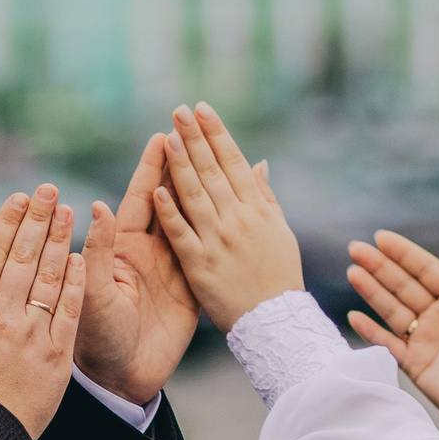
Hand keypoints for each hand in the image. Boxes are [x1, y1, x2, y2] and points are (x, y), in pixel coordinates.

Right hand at [0, 184, 81, 438]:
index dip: (7, 222)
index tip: (20, 197)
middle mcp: (2, 317)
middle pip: (23, 258)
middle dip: (38, 220)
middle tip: (50, 190)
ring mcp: (32, 334)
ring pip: (48, 278)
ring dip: (59, 241)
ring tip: (69, 211)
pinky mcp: (57, 354)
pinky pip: (69, 310)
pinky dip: (74, 281)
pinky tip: (80, 257)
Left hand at [74, 133, 199, 403]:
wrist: (120, 381)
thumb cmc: (96, 339)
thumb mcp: (95, 295)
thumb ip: (100, 253)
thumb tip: (96, 206)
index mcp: (120, 250)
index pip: (137, 200)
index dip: (150, 170)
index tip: (162, 137)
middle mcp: (146, 254)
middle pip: (167, 202)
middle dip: (179, 168)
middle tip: (193, 135)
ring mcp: (169, 270)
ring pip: (190, 221)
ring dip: (200, 191)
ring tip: (215, 160)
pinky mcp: (189, 290)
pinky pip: (205, 252)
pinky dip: (217, 230)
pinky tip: (232, 209)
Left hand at [149, 103, 302, 331]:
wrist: (276, 330)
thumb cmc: (279, 281)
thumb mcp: (278, 235)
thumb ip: (265, 199)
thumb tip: (258, 164)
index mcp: (256, 212)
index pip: (229, 164)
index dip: (215, 135)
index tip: (201, 109)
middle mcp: (236, 222)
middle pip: (211, 174)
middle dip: (195, 140)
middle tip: (180, 110)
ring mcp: (217, 244)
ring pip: (195, 197)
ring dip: (181, 166)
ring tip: (169, 137)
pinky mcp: (199, 268)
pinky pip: (181, 236)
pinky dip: (170, 213)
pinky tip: (159, 190)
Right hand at [345, 232, 438, 439]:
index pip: (426, 270)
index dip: (403, 254)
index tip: (381, 237)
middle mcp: (437, 314)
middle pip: (403, 286)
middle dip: (379, 267)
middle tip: (355, 249)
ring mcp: (423, 338)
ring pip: (392, 309)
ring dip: (372, 292)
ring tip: (353, 273)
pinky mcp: (413, 363)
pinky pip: (387, 343)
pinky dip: (371, 331)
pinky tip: (355, 316)